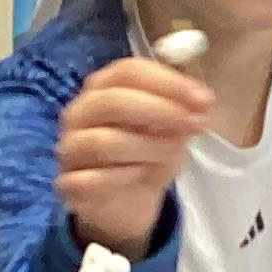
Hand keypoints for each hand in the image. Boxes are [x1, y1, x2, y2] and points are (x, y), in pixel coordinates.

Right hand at [57, 58, 213, 252]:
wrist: (128, 200)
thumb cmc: (147, 154)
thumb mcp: (171, 129)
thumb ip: (182, 111)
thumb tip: (201, 103)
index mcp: (103, 88)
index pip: (128, 71)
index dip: (167, 82)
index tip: (203, 99)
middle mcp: (80, 112)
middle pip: (112, 101)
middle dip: (159, 110)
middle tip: (193, 123)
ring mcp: (70, 148)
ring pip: (102, 142)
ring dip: (146, 147)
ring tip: (173, 153)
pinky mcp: (69, 183)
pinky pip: (90, 179)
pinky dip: (120, 178)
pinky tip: (139, 177)